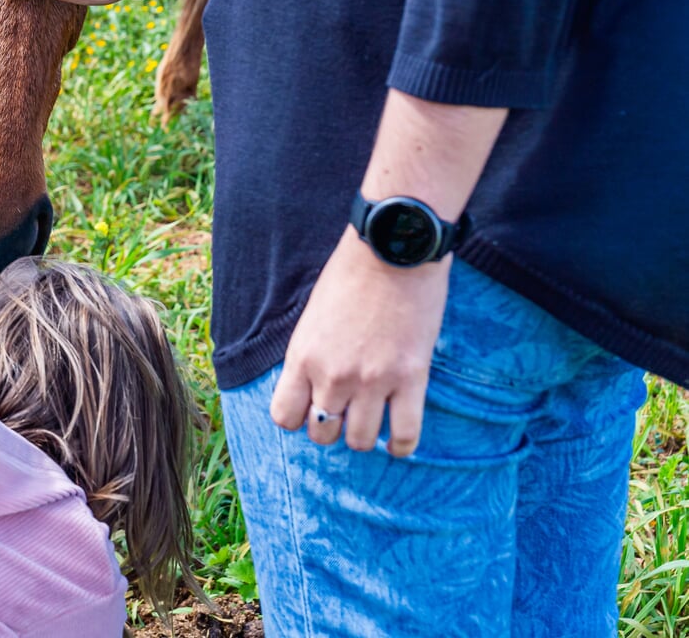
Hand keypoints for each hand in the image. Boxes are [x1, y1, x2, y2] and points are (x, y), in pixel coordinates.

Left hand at [270, 227, 447, 457]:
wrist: (392, 250)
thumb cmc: (350, 275)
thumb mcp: (312, 317)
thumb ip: (310, 355)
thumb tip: (314, 388)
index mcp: (302, 357)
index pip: (284, 417)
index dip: (296, 419)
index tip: (308, 409)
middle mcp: (332, 375)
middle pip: (321, 434)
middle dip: (330, 428)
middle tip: (343, 413)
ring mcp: (372, 380)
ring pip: (359, 441)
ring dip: (363, 436)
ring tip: (370, 422)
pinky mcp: (411, 379)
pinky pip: (404, 435)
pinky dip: (400, 445)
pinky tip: (398, 441)